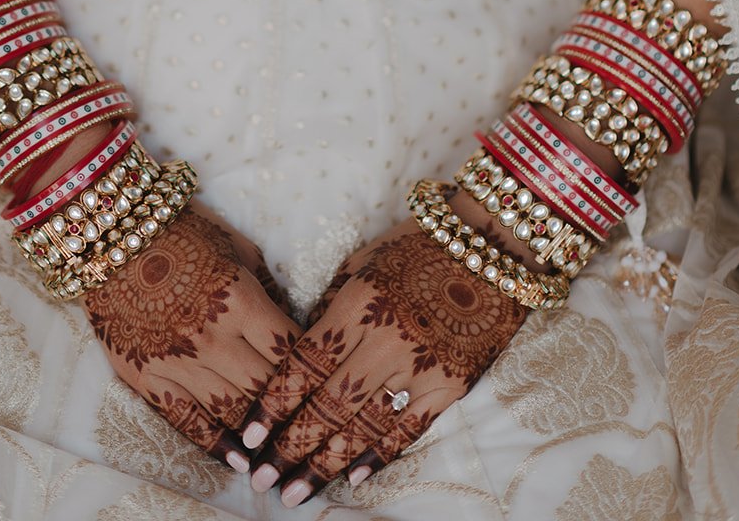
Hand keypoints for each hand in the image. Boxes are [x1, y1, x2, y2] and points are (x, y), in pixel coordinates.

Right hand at [80, 203, 300, 466]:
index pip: (290, 350)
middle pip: (266, 388)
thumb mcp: (236, 246)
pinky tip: (240, 462)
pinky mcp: (148, 377)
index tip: (326, 383)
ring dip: (261, 435)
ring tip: (284, 454)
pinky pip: (187, 421)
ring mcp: (178, 362)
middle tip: (314, 427)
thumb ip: (266, 287)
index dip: (313, 370)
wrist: (109, 236)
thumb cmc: (181, 231)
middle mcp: (211, 337)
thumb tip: (291, 324)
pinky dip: (216, 445)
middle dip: (294, 410)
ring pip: (232, 411)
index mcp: (239, 299)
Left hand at [235, 215, 524, 505]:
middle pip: (329, 404)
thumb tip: (302, 354)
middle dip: (292, 445)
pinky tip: (351, 475)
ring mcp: (421, 365)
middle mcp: (386, 339)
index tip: (249, 435)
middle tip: (264, 479)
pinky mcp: (450, 384)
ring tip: (297, 490)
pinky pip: (408, 429)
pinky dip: (377, 455)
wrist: (488, 247)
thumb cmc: (414, 248)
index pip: (306, 363)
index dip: (275, 403)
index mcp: (358, 303)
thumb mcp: (363, 264)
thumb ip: (333, 309)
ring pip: (364, 425)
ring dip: (326, 462)